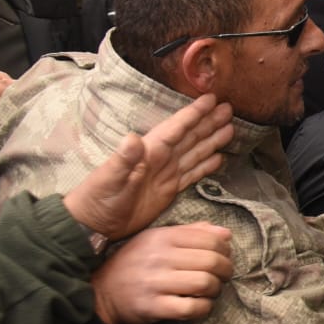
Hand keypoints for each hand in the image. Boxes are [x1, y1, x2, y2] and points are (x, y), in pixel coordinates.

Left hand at [62, 95, 234, 241]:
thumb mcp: (110, 178)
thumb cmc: (99, 199)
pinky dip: (206, 165)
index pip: (175, 129)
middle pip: (189, 136)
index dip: (193, 114)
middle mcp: (160, 159)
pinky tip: (219, 158)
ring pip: (194, 152)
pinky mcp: (168, 190)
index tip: (210, 98)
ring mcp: (165, 174)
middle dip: (208, 122)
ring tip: (230, 128)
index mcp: (149, 152)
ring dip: (211, 139)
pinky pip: (192, 174)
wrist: (93, 225)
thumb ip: (124, 159)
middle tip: (229, 108)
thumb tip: (133, 138)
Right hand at [92, 223, 234, 323]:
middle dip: (225, 271)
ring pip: (205, 283)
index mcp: (162, 237)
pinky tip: (200, 305)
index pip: (210, 240)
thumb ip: (192, 233)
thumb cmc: (136, 263)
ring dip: (216, 289)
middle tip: (222, 277)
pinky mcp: (152, 307)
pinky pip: (191, 308)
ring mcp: (154, 283)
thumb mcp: (157, 239)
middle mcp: (159, 257)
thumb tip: (226, 234)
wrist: (102, 292)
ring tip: (211, 291)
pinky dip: (203, 308)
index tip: (225, 258)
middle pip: (211, 261)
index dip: (225, 250)